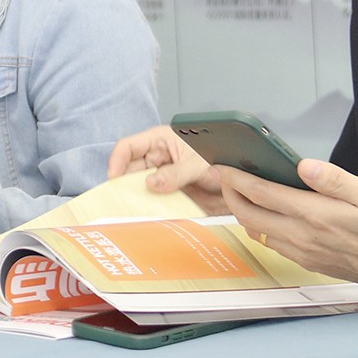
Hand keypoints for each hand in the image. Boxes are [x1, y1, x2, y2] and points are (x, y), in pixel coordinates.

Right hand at [105, 125, 225, 213]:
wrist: (243, 182)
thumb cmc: (225, 157)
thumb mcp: (199, 163)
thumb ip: (175, 174)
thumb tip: (151, 183)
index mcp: (161, 140)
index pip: (129, 147)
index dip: (117, 161)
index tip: (113, 178)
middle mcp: (159, 158)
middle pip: (130, 170)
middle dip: (124, 184)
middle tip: (120, 200)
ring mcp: (164, 177)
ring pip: (141, 188)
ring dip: (137, 199)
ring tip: (132, 211)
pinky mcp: (171, 194)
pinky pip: (155, 202)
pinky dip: (151, 210)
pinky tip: (150, 217)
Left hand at [215, 159, 357, 282]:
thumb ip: (335, 180)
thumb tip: (304, 166)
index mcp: (314, 214)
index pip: (263, 194)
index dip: (237, 179)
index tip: (222, 167)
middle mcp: (302, 236)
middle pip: (251, 216)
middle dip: (231, 195)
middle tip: (225, 178)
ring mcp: (304, 253)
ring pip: (259, 233)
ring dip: (245, 213)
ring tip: (241, 194)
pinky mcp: (310, 263)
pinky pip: (274, 245)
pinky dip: (262, 228)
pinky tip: (267, 218)